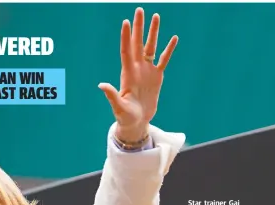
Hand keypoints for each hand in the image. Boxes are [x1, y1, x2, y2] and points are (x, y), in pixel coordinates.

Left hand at [99, 7, 178, 141]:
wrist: (136, 122)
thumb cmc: (125, 117)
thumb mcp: (118, 107)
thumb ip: (111, 95)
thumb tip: (101, 85)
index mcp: (127, 74)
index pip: (126, 51)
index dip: (126, 37)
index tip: (126, 22)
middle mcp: (137, 69)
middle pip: (138, 44)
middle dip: (139, 27)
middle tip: (139, 10)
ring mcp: (147, 72)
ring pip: (151, 47)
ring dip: (153, 33)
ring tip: (156, 16)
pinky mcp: (156, 77)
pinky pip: (163, 60)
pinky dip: (168, 49)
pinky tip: (173, 38)